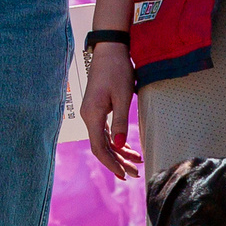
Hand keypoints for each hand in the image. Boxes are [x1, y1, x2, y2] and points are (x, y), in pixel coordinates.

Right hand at [81, 42, 141, 179]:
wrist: (110, 50)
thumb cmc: (117, 70)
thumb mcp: (122, 96)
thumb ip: (120, 122)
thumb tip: (120, 146)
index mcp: (93, 115)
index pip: (100, 148)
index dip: (111, 163)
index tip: (124, 174)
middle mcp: (89, 117)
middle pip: (102, 147)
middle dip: (118, 162)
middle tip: (135, 174)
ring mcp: (92, 113)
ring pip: (105, 140)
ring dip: (119, 153)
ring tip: (136, 163)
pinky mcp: (98, 109)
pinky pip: (106, 131)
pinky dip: (117, 141)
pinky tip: (128, 148)